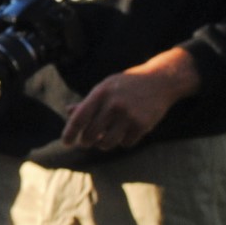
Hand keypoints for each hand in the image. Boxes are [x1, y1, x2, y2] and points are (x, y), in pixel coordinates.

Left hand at [59, 49, 201, 152]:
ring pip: (106, 143)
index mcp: (101, 93)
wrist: (160, 81)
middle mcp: (113, 105)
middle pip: (90, 135)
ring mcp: (128, 116)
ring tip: (104, 137)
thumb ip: (89, 101)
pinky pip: (125, 144)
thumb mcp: (106, 87)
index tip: (65, 142)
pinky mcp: (142, 125)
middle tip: (87, 141)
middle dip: (86, 141)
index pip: (79, 118)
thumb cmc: (127, 85)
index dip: (69, 132)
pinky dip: (123, 141)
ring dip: (103, 143)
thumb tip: (69, 112)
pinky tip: (126, 131)